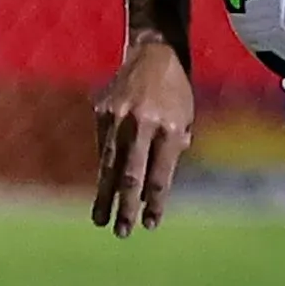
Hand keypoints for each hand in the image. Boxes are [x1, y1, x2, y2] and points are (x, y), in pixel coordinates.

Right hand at [92, 39, 195, 237]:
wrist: (154, 53)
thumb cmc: (176, 93)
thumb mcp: (184, 120)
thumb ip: (171, 154)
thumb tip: (152, 194)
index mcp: (168, 128)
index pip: (159, 176)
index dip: (155, 203)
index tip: (150, 225)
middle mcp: (141, 123)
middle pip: (131, 175)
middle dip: (126, 206)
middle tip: (123, 232)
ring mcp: (117, 117)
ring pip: (109, 165)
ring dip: (104, 195)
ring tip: (100, 220)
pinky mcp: (101, 111)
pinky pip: (103, 147)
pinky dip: (105, 168)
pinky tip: (104, 187)